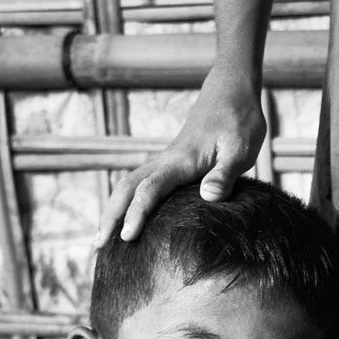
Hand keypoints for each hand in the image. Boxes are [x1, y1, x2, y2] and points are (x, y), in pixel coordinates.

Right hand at [95, 72, 267, 245]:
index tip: (126, 238)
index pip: (151, 190)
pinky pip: (139, 184)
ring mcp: (164, 161)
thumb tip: (209, 197)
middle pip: (127, 188)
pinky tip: (123, 219)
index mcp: (181, 161)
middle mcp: (165, 161)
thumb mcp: (241, 149)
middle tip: (97, 246)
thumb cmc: (240, 121)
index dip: (137, 214)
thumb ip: (225, 174)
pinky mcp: (169, 164)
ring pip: (128, 185)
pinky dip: (125, 202)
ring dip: (112, 210)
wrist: (231, 92)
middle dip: (110, 216)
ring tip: (101, 240)